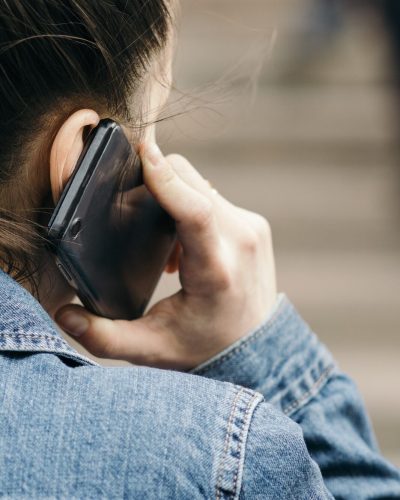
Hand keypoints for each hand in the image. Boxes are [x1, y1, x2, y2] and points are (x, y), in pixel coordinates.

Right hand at [55, 143, 276, 369]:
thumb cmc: (205, 348)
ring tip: (160, 237)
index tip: (142, 152)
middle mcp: (241, 243)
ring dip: (175, 195)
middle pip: (193, 184)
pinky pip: (215, 196)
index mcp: (217, 272)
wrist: (257, 350)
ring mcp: (253, 229)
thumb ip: (103, 337)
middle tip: (132, 209)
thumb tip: (63, 316)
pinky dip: (192, 204)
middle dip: (158, 182)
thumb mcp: (151, 349)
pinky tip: (182, 240)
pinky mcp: (255, 225)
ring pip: (203, 185)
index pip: (195, 211)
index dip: (166, 179)